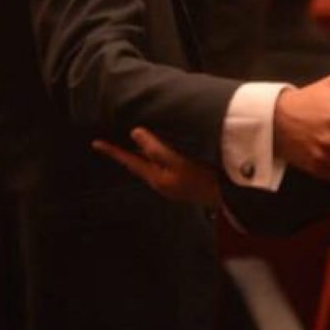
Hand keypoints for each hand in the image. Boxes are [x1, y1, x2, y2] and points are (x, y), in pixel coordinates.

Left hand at [93, 127, 220, 206]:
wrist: (233, 196)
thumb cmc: (206, 178)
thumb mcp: (177, 161)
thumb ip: (155, 147)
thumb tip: (135, 133)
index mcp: (157, 179)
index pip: (129, 161)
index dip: (112, 151)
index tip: (96, 143)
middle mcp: (163, 182)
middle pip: (141, 161)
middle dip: (130, 148)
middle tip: (116, 133)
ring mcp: (176, 183)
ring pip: (155, 161)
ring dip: (148, 148)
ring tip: (140, 133)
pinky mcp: (187, 181)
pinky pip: (169, 163)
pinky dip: (163, 152)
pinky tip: (168, 142)